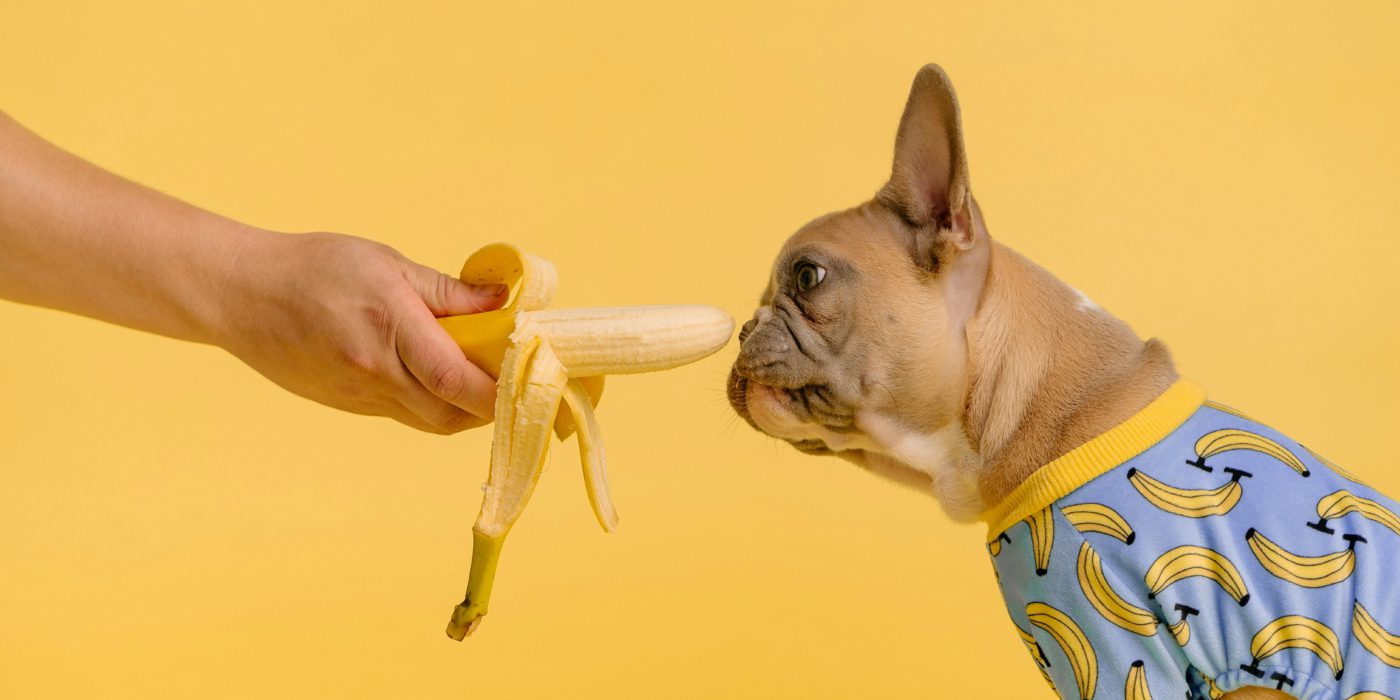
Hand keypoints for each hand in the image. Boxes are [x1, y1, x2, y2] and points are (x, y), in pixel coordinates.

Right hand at [218, 230, 505, 433]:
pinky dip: (433, 406)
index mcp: (389, 331)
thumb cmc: (315, 268)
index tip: (529, 377)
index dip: (500, 390)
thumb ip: (448, 291)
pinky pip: (404, 416)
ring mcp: (359, 397)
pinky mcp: (348, 406)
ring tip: (482, 378)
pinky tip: (440, 381)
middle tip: (514, 378)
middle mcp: (374, 373)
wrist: (241, 294)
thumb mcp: (387, 264)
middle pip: (451, 414)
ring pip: (430, 422)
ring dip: (464, 410)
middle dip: (491, 405)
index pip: (458, 381)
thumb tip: (503, 301)